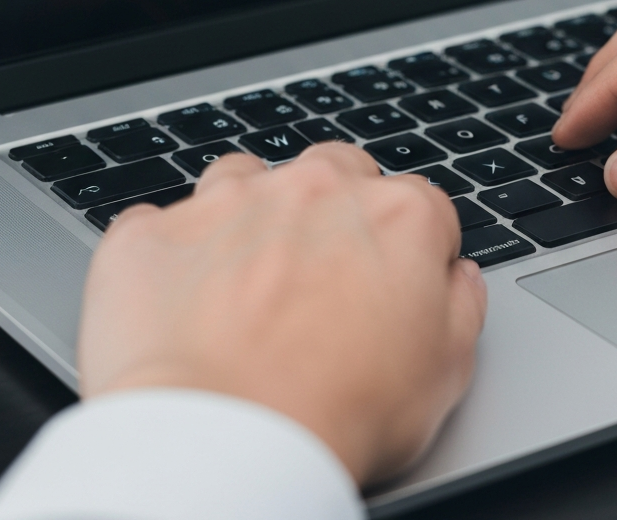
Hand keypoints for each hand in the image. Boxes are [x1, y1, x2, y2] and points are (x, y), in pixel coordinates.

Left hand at [77, 144, 486, 486]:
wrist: (228, 443)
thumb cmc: (341, 414)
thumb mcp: (446, 373)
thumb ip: (461, 306)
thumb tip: (458, 279)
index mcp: (396, 216)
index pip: (420, 204)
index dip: (413, 247)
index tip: (396, 284)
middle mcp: (316, 188)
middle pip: (336, 172)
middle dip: (334, 208)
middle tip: (321, 276)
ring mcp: (229, 200)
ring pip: (247, 179)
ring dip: (251, 214)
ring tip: (244, 281)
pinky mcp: (155, 231)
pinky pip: (160, 224)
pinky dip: (171, 255)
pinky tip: (177, 302)